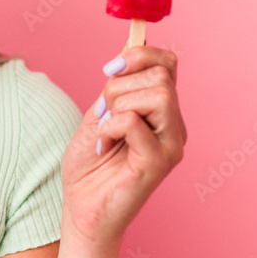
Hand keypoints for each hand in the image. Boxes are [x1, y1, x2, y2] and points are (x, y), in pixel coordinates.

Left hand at [59, 45, 187, 249]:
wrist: (82, 208)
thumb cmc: (90, 165)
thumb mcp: (100, 113)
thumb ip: (117, 86)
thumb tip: (128, 49)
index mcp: (162, 112)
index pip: (168, 64)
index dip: (140, 54)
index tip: (110, 68)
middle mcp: (174, 127)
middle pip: (161, 76)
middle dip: (119, 86)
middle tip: (102, 113)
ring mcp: (171, 146)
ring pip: (156, 94)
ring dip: (116, 106)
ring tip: (105, 130)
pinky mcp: (158, 163)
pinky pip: (133, 121)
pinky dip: (109, 127)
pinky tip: (102, 145)